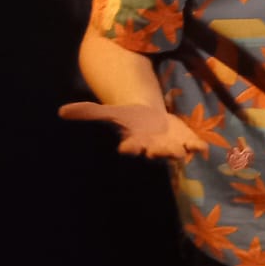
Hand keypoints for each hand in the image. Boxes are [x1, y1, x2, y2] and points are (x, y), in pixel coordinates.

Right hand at [58, 102, 208, 161]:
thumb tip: (62, 111)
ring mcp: (170, 147)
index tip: (127, 147)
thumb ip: (89, 112)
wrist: (150, 119)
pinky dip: (197, 148)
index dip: (130, 148)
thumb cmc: (129, 118)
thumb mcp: (110, 112)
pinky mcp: (185, 141)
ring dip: (179, 152)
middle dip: (158, 152)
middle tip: (158, 149)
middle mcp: (152, 148)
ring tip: (183, 150)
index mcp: (134, 143)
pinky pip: (193, 147)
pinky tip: (202, 147)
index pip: (130, 148)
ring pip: (175, 153)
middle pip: (155, 154)